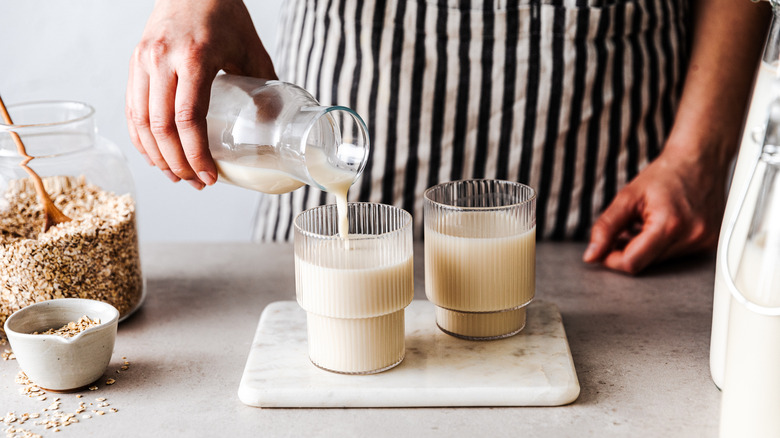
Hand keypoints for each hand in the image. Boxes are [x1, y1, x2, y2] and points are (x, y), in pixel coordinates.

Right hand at [126, 0, 275, 188]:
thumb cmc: (225, 13)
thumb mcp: (251, 48)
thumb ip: (263, 85)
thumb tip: (273, 125)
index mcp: (194, 58)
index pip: (188, 118)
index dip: (196, 154)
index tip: (210, 176)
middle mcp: (162, 60)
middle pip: (161, 127)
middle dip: (178, 163)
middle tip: (196, 183)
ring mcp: (143, 60)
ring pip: (140, 121)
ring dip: (157, 156)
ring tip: (177, 176)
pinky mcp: (134, 62)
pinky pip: (131, 108)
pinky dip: (140, 137)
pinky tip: (154, 154)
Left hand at [582, 147, 724, 273]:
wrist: (699, 160)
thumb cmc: (665, 175)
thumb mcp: (627, 197)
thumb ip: (606, 228)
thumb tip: (592, 255)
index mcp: (670, 225)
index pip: (633, 262)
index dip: (612, 260)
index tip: (603, 251)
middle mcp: (692, 237)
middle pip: (646, 264)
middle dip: (628, 251)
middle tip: (624, 229)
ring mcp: (704, 242)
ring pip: (660, 262)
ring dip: (645, 249)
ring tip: (644, 223)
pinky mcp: (709, 244)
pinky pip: (676, 256)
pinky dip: (661, 246)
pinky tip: (660, 226)